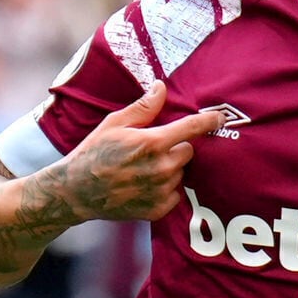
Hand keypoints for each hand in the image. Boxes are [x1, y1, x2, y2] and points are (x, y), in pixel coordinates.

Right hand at [49, 83, 229, 224]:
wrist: (77, 191)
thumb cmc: (93, 153)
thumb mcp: (115, 123)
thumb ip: (143, 107)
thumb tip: (161, 87)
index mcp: (152, 143)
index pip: (191, 128)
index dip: (209, 121)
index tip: (220, 117)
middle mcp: (161, 168)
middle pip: (188, 151)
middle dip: (176, 147)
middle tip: (153, 149)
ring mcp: (160, 191)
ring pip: (181, 173)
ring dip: (170, 169)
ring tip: (144, 168)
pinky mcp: (158, 210)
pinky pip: (175, 194)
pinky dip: (165, 189)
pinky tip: (145, 184)